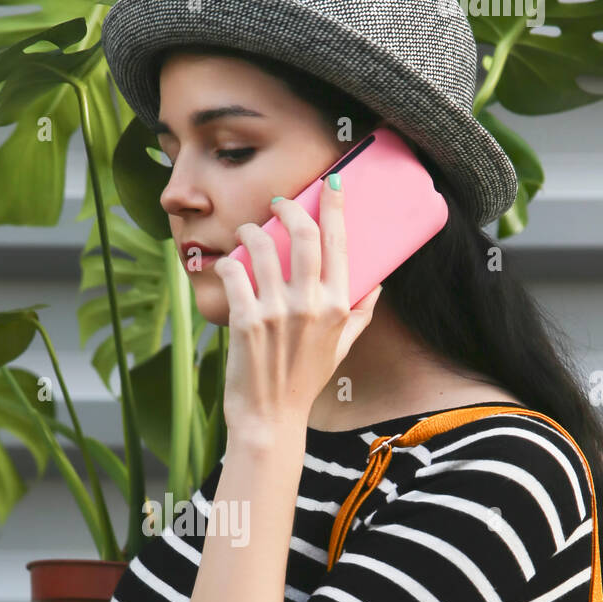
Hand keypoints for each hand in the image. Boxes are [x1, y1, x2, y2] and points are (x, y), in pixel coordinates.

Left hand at [214, 176, 381, 437]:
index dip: (334, 206)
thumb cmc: (303, 381)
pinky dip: (228, 262)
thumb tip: (375, 285)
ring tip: (248, 231)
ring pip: (263, 247)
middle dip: (289, 208)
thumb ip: (359, 314)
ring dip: (252, 231)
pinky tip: (227, 263)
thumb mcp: (341, 348)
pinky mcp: (246, 321)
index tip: (329, 183)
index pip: (339, 243)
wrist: (270, 418)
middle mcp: (310, 305)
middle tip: (278, 201)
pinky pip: (234, 273)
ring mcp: (277, 312)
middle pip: (304, 235)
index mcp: (338, 306)